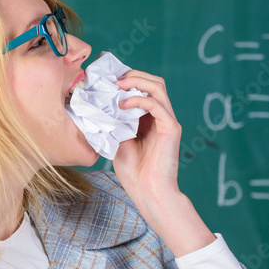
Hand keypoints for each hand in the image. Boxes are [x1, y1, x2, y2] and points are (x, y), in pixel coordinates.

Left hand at [112, 69, 181, 202]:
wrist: (148, 192)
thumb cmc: (133, 171)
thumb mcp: (116, 139)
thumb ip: (113, 121)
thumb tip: (96, 103)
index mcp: (149, 117)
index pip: (143, 87)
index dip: (126, 78)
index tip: (106, 78)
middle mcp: (161, 115)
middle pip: (153, 81)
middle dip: (132, 75)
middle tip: (111, 79)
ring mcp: (168, 120)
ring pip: (158, 86)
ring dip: (136, 81)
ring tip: (117, 86)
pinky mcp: (171, 128)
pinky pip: (156, 104)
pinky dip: (138, 99)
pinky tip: (122, 105)